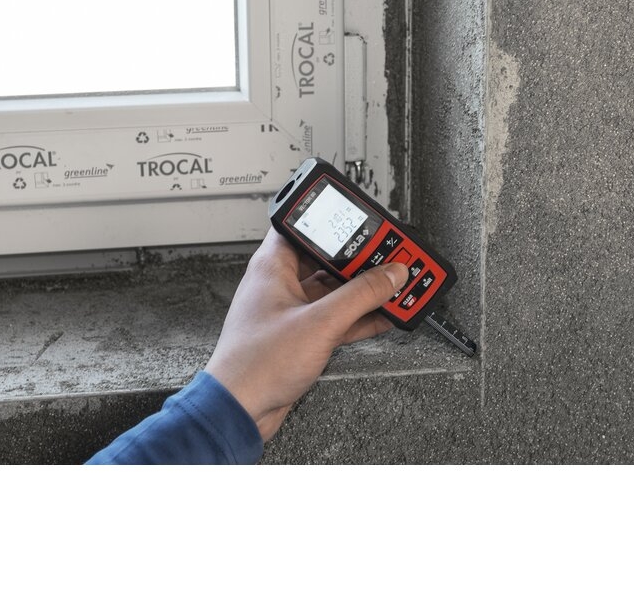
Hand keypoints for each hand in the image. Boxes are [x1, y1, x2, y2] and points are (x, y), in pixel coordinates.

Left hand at [204, 228, 408, 441]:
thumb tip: (389, 274)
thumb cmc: (256, 364)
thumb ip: (360, 296)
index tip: (364, 226)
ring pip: (332, 291)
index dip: (334, 224)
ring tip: (393, 285)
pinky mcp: (300, 336)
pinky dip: (357, 316)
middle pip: (325, 260)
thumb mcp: (319, 323)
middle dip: (357, 260)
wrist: (240, 409)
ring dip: (361, 291)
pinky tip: (383, 315)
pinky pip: (334, 318)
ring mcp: (290, 311)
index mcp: (272, 267)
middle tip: (388, 257)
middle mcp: (279, 284)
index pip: (305, 228)